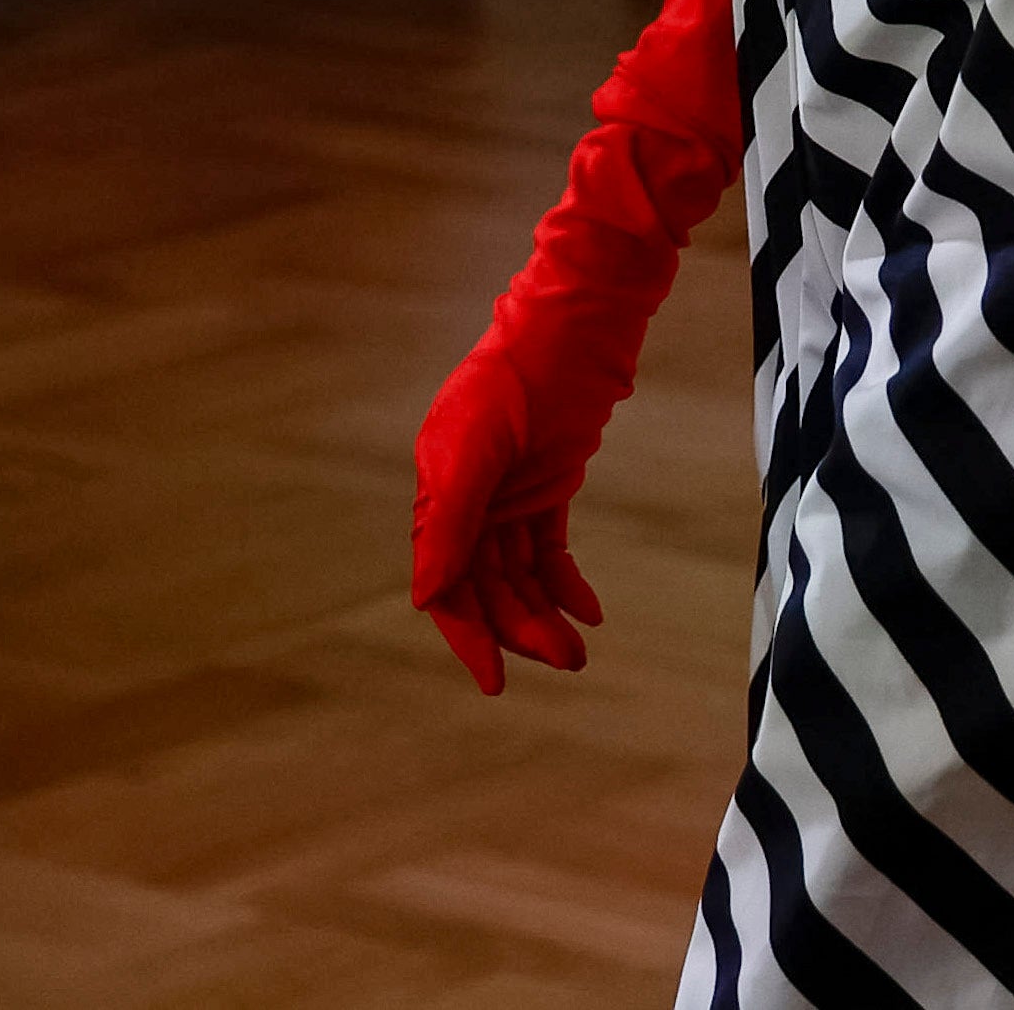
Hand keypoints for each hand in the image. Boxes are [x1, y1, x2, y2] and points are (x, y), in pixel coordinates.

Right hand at [411, 0, 740, 695]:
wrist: (683, 96)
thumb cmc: (692, 96)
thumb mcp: (700, 85)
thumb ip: (709, 44)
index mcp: (549, 315)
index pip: (466, 439)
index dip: (449, 523)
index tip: (452, 603)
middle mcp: (522, 360)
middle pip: (458, 504)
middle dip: (474, 595)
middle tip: (524, 675)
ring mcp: (533, 386)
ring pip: (490, 525)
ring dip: (513, 598)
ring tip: (567, 658)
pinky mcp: (563, 405)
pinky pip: (532, 513)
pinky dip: (544, 572)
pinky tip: (587, 622)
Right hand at [411, 344, 610, 692]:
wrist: (571, 332)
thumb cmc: (514, 381)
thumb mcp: (475, 451)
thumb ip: (451, 523)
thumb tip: (424, 598)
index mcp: (439, 495)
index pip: (447, 586)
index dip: (468, 636)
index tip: (494, 682)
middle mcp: (469, 502)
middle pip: (488, 589)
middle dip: (522, 630)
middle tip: (566, 662)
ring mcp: (508, 495)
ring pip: (520, 576)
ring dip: (546, 614)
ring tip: (578, 651)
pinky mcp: (547, 486)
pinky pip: (550, 550)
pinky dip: (566, 582)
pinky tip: (588, 611)